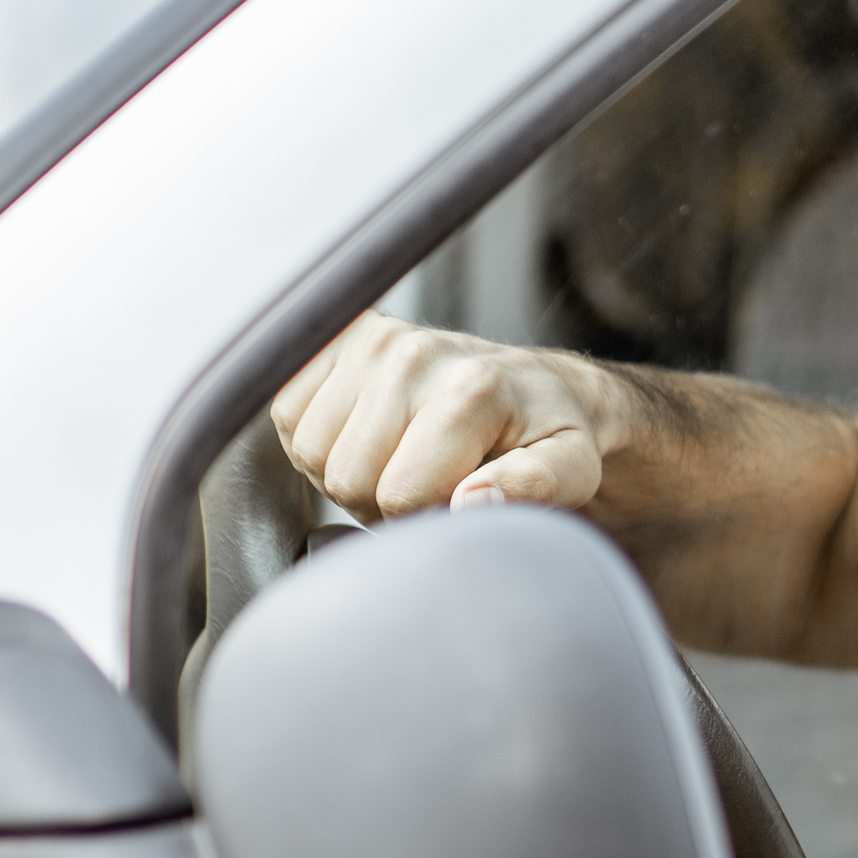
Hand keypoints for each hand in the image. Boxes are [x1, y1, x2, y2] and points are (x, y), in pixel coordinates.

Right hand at [269, 310, 633, 520]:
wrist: (531, 385)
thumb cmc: (546, 434)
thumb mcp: (569, 469)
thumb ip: (533, 488)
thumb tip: (472, 503)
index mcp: (473, 388)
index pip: (403, 495)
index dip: (425, 519)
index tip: (456, 503)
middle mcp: (413, 353)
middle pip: (349, 477)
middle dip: (384, 502)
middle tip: (428, 484)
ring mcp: (368, 341)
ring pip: (311, 451)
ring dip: (350, 474)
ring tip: (401, 461)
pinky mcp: (335, 338)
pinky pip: (287, 415)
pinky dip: (321, 442)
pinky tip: (370, 438)